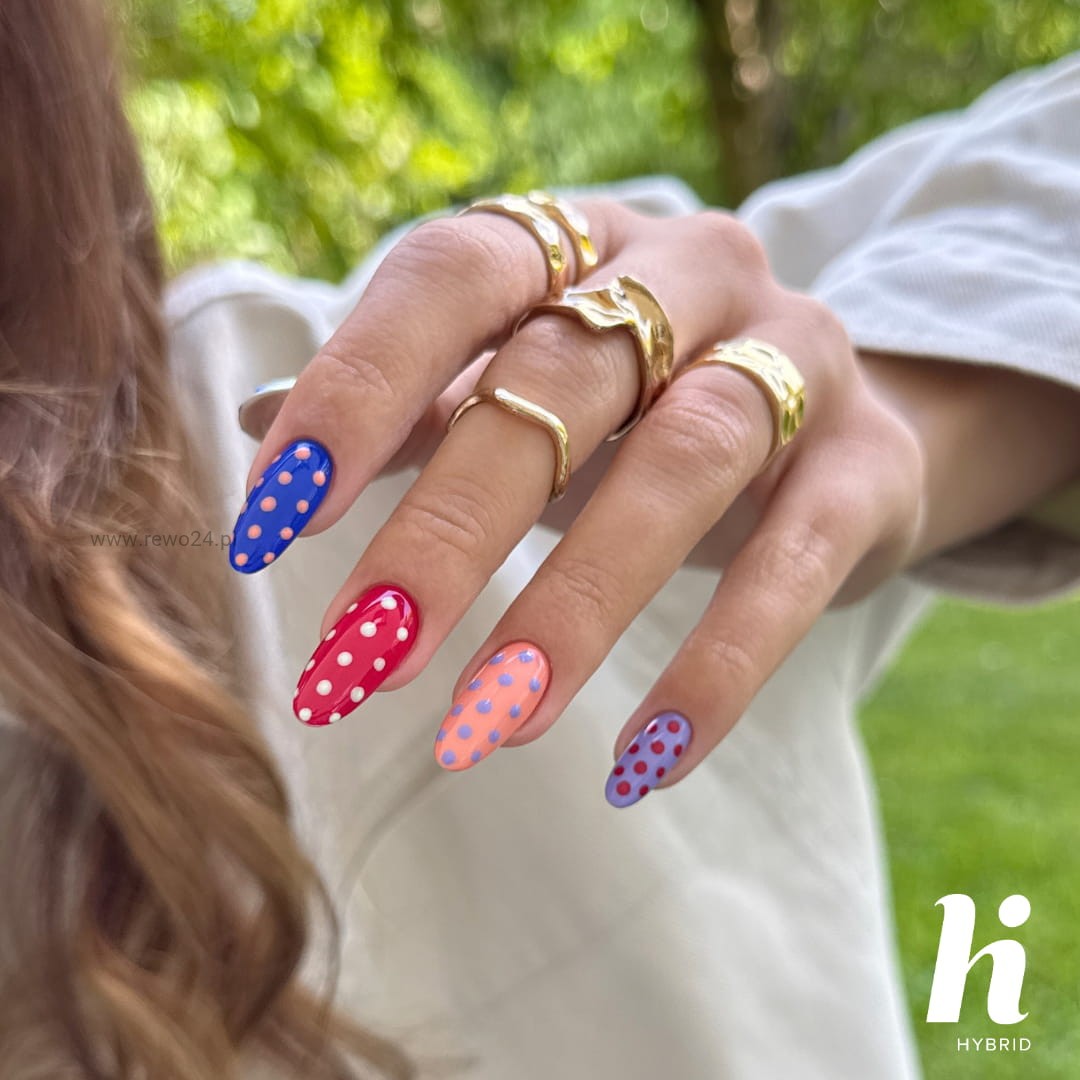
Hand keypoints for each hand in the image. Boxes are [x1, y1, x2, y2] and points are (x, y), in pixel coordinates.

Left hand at [229, 196, 1077, 804]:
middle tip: (363, 659)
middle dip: (452, 527)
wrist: (836, 416)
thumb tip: (257, 434)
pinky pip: (798, 560)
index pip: (455, 275)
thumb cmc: (641, 402)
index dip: (359, 384)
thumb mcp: (529, 383)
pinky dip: (720, 663)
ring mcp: (797, 357)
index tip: (273, 517)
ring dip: (573, 603)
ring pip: (682, 461)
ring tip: (487, 727)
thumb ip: (415, 404)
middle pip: (559, 380)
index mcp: (579, 240)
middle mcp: (691, 272)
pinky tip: (645, 759)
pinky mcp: (869, 464)